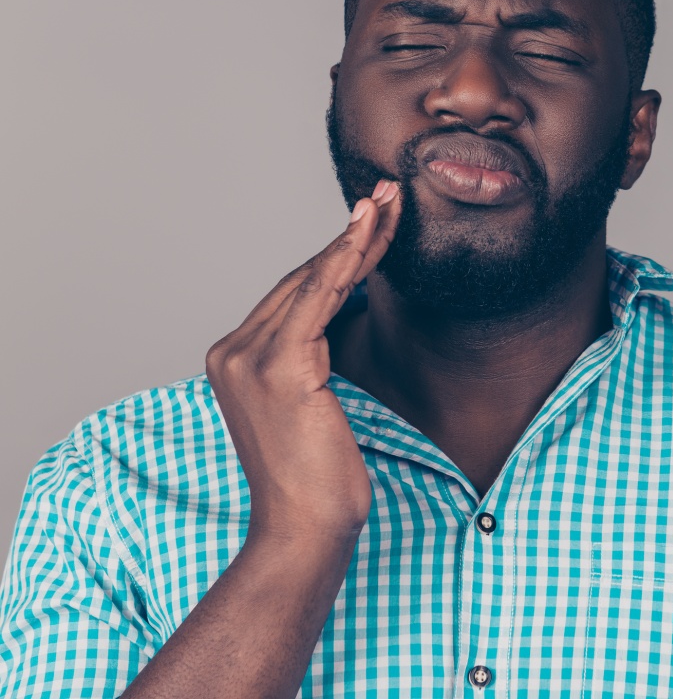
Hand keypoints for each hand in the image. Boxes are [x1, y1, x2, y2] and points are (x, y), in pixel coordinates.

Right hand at [205, 180, 400, 547]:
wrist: (305, 530)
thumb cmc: (317, 475)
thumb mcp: (311, 402)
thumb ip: (311, 352)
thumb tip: (343, 305)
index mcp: (235, 358)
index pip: (294, 293)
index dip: (336, 254)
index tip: (370, 221)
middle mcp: (231, 350)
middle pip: (303, 278)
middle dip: (351, 235)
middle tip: (387, 196)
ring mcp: (248, 356)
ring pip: (313, 279)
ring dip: (356, 236)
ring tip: (388, 200)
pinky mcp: (277, 365)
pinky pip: (320, 297)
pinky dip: (347, 258)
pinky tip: (369, 229)